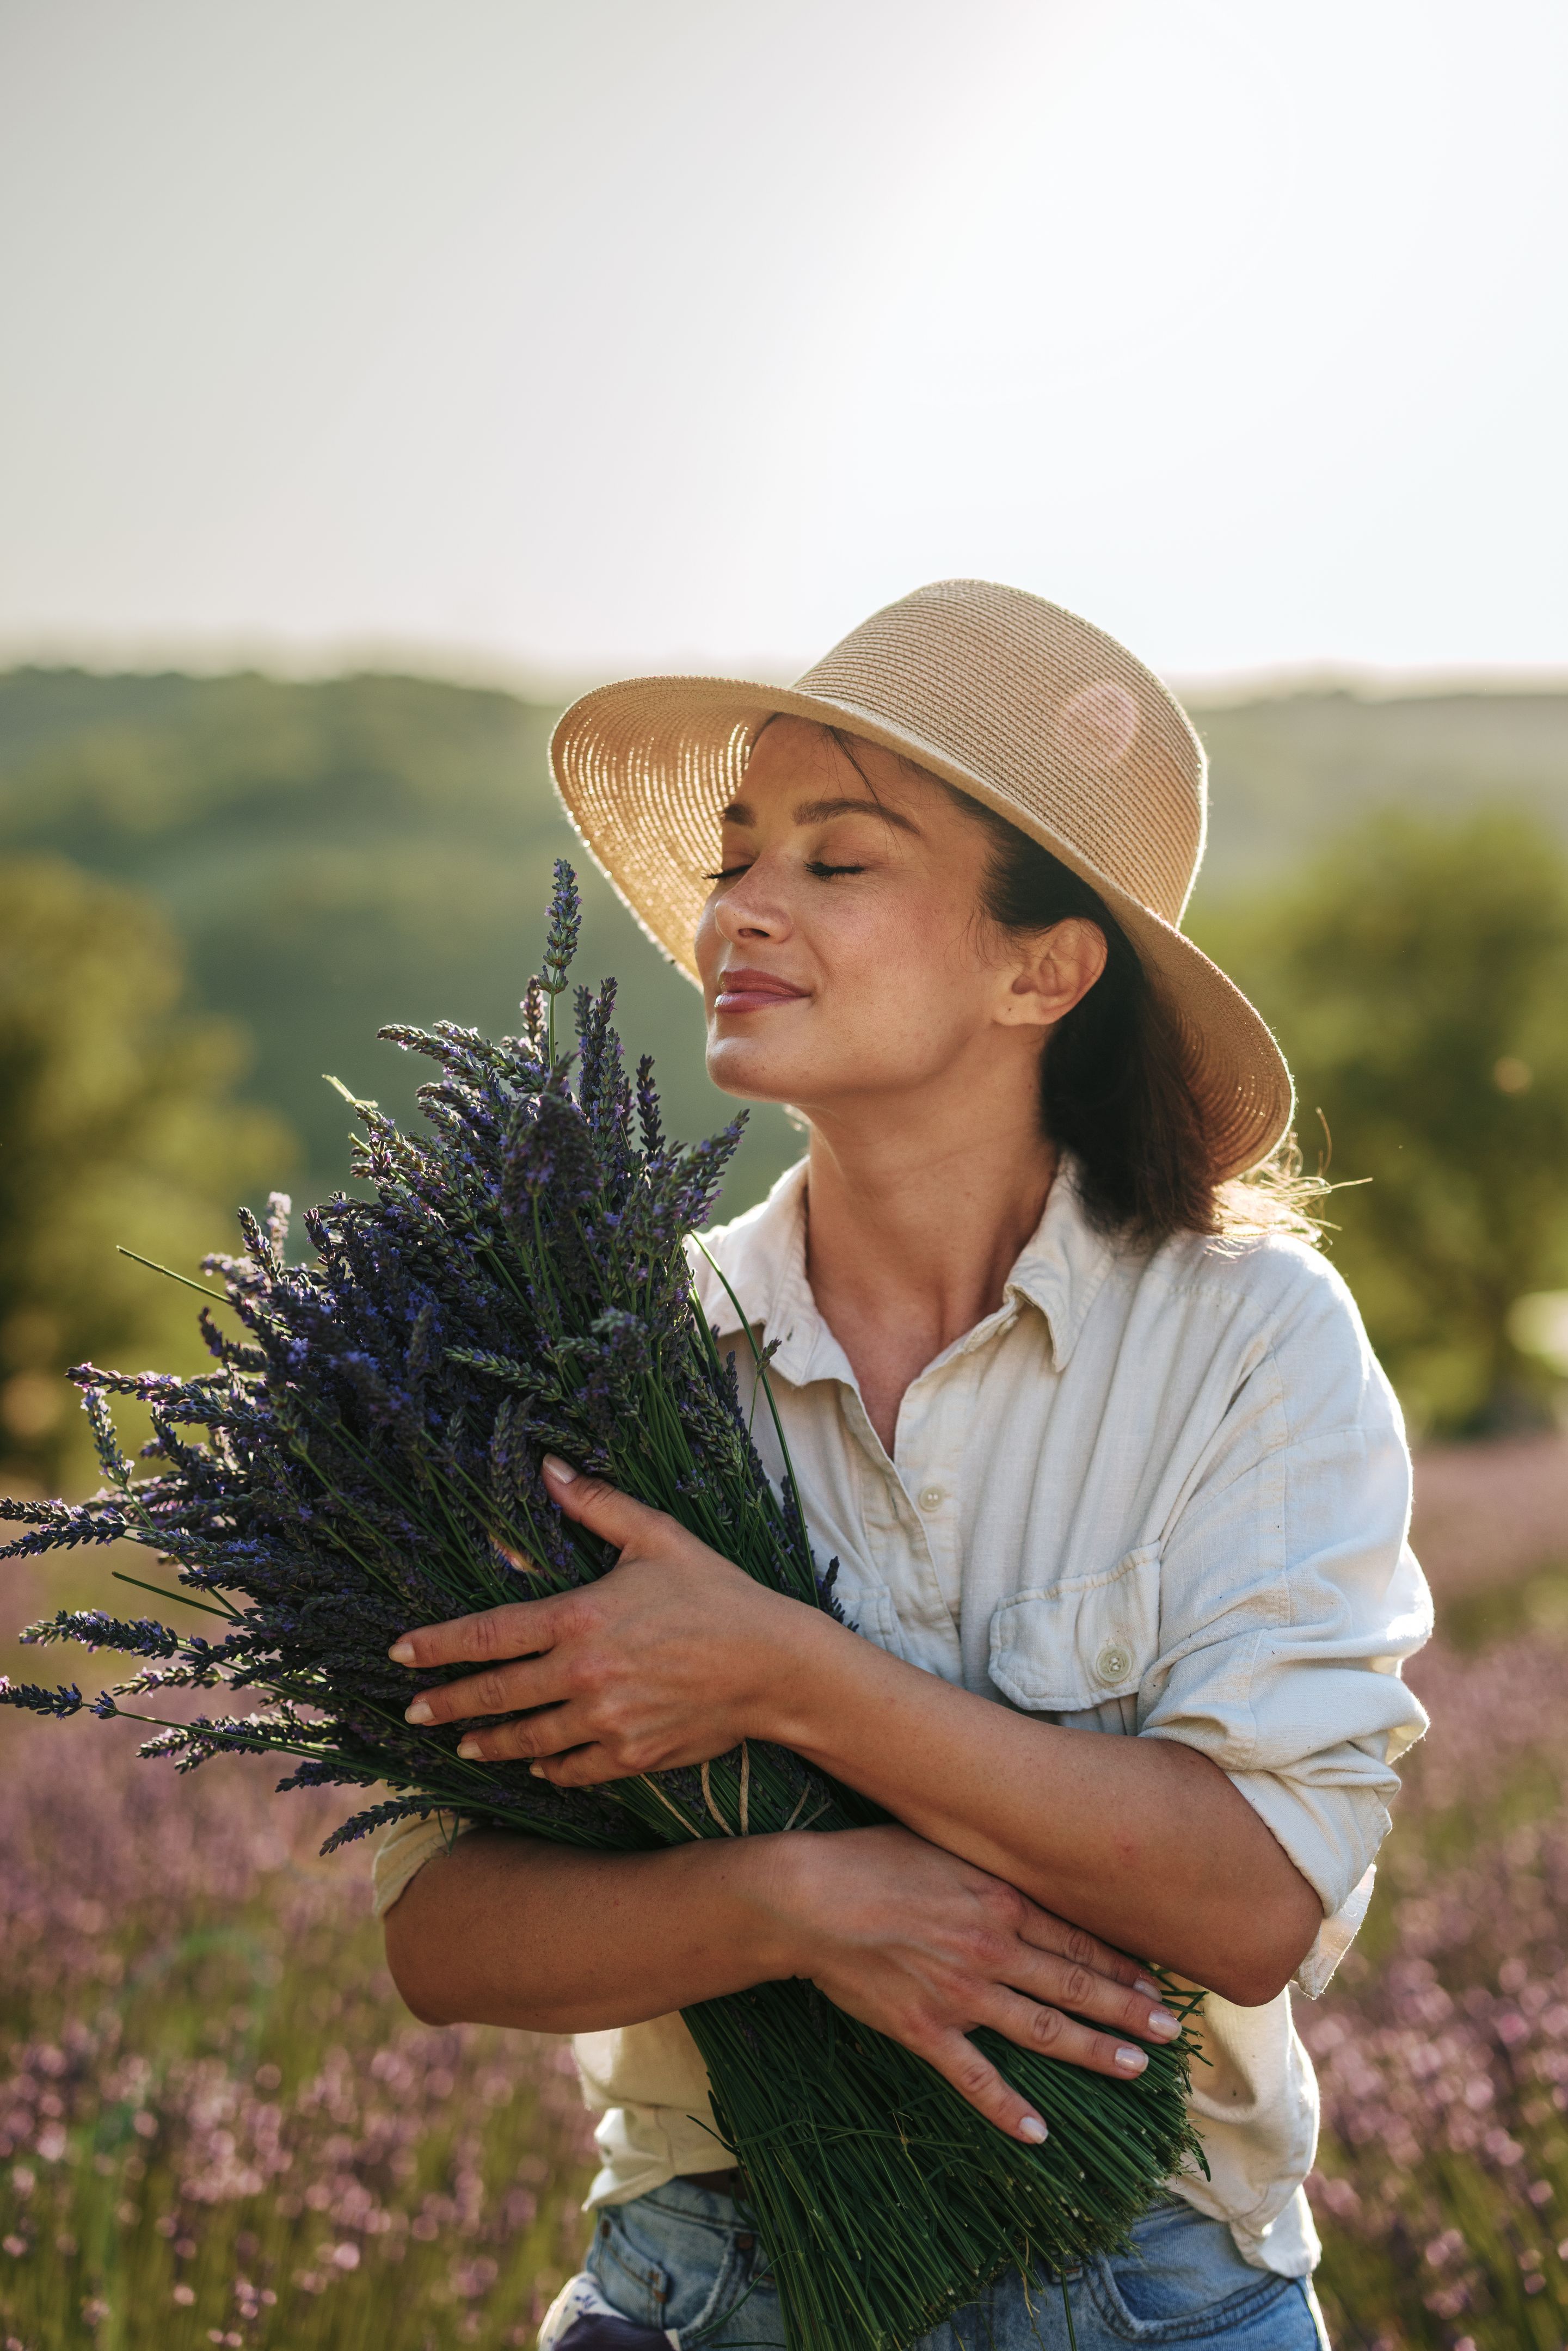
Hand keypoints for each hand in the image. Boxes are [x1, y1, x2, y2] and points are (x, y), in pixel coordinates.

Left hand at [389, 1456, 807, 1781]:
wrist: (775, 1666)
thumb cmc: (717, 1594)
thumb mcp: (658, 1537)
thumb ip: (596, 1505)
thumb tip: (546, 1466)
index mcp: (582, 1618)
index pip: (489, 1634)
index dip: (439, 1646)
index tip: (400, 1655)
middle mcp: (584, 1675)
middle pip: (496, 1695)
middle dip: (447, 1704)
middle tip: (412, 1711)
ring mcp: (606, 1722)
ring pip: (527, 1741)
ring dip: (488, 1743)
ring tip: (463, 1744)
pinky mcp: (631, 1756)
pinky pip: (572, 1769)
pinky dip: (547, 1767)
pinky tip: (533, 1764)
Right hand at [762, 1823, 1183, 2140]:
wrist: (809, 1895)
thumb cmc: (869, 1859)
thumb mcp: (942, 1845)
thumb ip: (988, 1870)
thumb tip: (1023, 1873)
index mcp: (997, 1900)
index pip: (1075, 1938)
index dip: (1120, 1964)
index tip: (1155, 1984)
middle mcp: (991, 1948)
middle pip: (1074, 1983)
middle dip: (1128, 2010)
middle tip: (1170, 2033)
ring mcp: (960, 1993)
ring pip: (1043, 2029)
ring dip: (1094, 2051)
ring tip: (1135, 2069)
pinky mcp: (925, 2029)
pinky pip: (975, 2077)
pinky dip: (1008, 2108)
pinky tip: (1039, 2133)